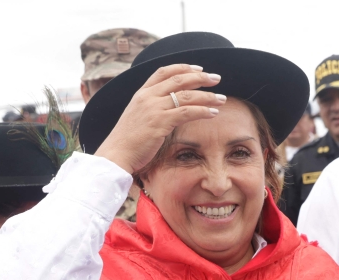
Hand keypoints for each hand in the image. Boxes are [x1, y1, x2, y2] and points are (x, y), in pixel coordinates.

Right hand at [95, 64, 226, 173]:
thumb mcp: (138, 117)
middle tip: (217, 78)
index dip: (183, 68)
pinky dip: (203, 111)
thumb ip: (152, 109)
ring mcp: (153, 108)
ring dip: (207, 96)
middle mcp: (147, 96)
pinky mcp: (160, 122)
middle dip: (201, 77)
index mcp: (141, 93)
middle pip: (178, 79)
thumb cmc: (129, 141)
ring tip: (222, 99)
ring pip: (186, 95)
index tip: (199, 69)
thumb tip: (170, 109)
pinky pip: (186, 112)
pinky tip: (213, 113)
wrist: (117, 153)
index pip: (164, 72)